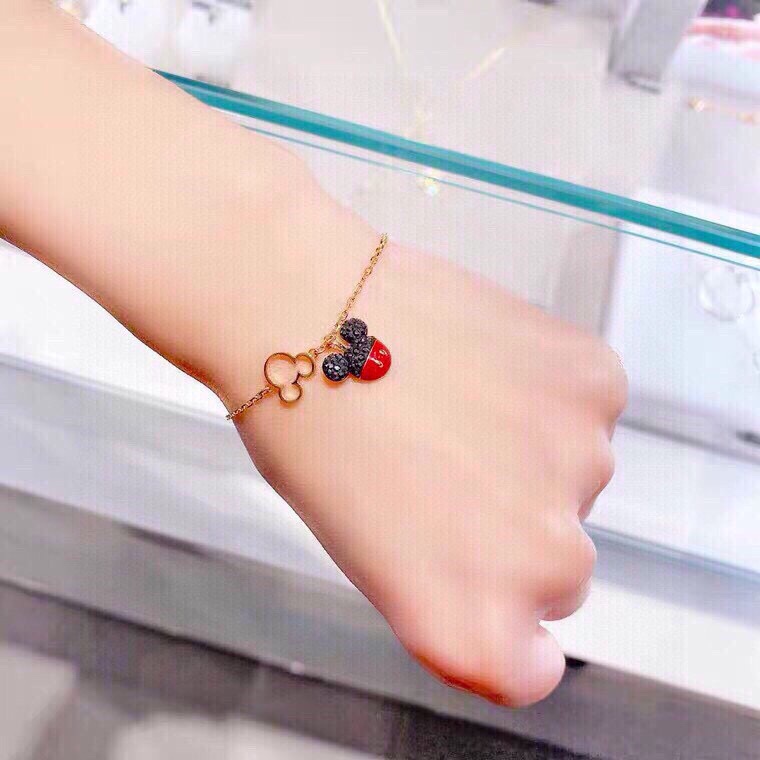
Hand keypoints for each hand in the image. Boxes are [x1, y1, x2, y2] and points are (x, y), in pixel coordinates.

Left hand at [225, 206, 626, 706]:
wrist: (299, 310)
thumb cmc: (309, 431)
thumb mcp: (371, 552)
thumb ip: (455, 585)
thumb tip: (514, 559)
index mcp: (471, 627)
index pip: (531, 667)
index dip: (510, 624)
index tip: (489, 585)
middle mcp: (543, 565)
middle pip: (561, 570)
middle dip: (514, 527)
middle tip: (448, 466)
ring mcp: (581, 469)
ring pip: (579, 478)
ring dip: (534, 450)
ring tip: (455, 402)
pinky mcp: (596, 383)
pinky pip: (591, 403)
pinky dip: (550, 387)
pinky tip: (486, 362)